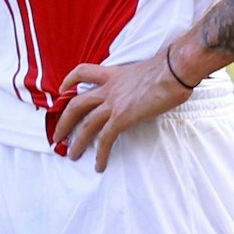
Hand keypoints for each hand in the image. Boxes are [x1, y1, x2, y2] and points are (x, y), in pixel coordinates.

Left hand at [49, 54, 191, 170]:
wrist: (175, 69)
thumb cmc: (171, 67)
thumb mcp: (148, 68)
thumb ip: (141, 77)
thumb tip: (151, 82)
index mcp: (114, 74)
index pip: (83, 72)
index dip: (69, 80)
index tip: (62, 89)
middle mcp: (109, 88)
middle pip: (77, 104)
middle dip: (64, 121)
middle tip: (57, 135)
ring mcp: (114, 103)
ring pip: (86, 124)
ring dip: (77, 141)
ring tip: (71, 155)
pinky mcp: (122, 117)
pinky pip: (105, 138)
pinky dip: (100, 154)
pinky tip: (99, 165)